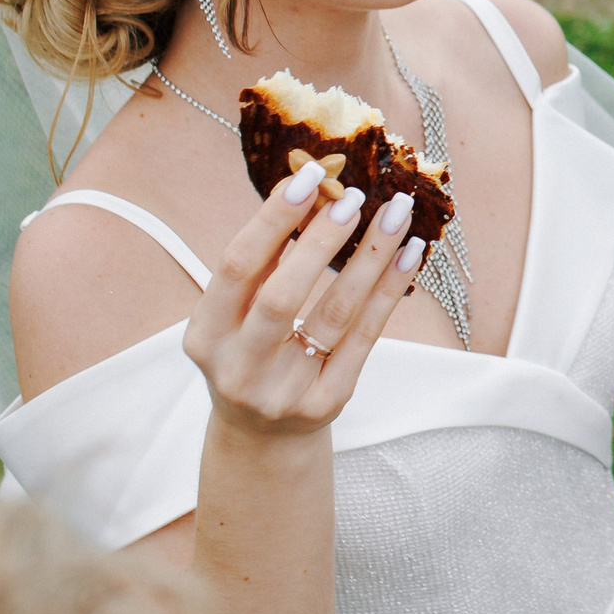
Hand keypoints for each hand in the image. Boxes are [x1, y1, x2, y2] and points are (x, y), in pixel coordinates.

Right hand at [182, 162, 425, 441]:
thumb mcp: (235, 317)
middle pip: (282, 297)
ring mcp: (284, 391)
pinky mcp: (327, 402)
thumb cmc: (250, 354)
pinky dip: (390, 290)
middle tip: (355, 197)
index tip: (310, 176)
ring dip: (370, 257)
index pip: (237, 267)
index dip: (273, 219)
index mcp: (205, 336)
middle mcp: (238, 367)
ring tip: (396, 212)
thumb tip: (311, 192)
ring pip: (335, 315)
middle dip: (321, 242)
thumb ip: (263, 264)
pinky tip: (409, 253)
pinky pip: (366, 337)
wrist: (261, 436)